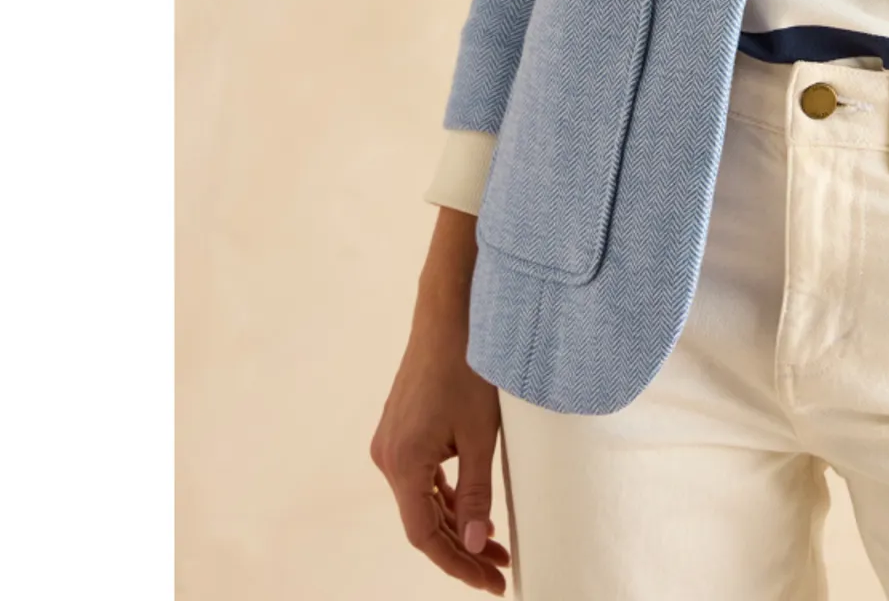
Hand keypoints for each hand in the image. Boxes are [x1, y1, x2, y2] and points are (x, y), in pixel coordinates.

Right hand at [370, 303, 513, 592]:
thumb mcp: (481, 435)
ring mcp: (392, 443)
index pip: (426, 536)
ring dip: (455, 525)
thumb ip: (476, 493)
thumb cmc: (469, 367)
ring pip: (423, 501)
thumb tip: (473, 544)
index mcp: (403, 463)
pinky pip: (422, 477)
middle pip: (423, 522)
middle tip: (500, 570)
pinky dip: (447, 498)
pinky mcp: (402, 430)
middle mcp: (388, 457)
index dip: (458, 565)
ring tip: (494, 547)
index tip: (492, 582)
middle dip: (462, 549)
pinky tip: (472, 512)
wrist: (450, 313)